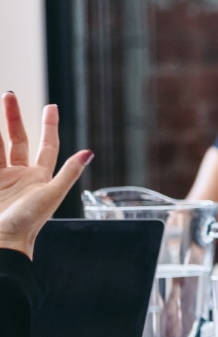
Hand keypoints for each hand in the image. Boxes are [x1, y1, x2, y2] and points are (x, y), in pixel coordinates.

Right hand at [0, 93, 92, 257]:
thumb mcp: (51, 195)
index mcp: (40, 176)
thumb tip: (89, 152)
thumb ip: (69, 173)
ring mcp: (2, 179)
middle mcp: (21, 175)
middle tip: (8, 94)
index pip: (47, 144)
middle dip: (12, 117)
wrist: (2, 242)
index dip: (49, 125)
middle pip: (17, 139)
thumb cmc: (29, 222)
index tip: (51, 106)